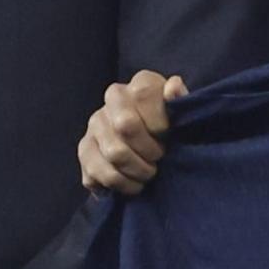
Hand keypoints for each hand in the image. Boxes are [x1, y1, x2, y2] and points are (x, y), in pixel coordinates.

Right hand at [79, 70, 184, 193]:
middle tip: (159, 158)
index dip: (159, 123)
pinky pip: (99, 172)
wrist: (151, 151)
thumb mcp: (183, 115)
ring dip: (138, 171)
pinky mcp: (84, 150)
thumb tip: (173, 85)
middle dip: (149, 149)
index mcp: (140, 84)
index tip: (169, 137)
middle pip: (125, 125)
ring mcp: (95, 124)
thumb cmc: (172, 131)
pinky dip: (122, 184)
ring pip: (114, 153)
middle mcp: (112, 99)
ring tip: (149, 173)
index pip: (142, 96)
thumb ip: (182, 100)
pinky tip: (133, 183)